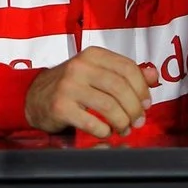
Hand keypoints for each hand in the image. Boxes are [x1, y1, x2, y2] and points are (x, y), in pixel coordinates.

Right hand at [24, 47, 159, 136]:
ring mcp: (68, 87)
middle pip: (120, 88)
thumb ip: (125, 73)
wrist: (33, 97)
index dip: (142, 88)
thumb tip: (154, 76)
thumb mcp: (97, 72)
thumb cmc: (71, 85)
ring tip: (124, 128)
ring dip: (122, 121)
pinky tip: (106, 132)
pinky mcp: (60, 107)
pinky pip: (92, 122)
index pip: (128, 68)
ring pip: (109, 106)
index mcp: (93, 55)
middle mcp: (80, 67)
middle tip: (138, 121)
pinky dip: (104, 130)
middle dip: (135, 108)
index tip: (147, 103)